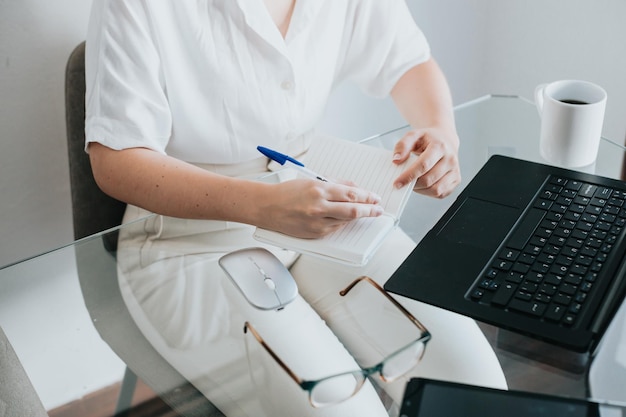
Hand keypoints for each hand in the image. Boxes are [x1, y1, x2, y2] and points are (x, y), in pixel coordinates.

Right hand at [259, 179, 383, 237]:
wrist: (267, 207)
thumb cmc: (287, 192)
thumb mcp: (313, 180)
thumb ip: (335, 184)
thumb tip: (355, 189)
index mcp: (319, 190)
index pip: (351, 194)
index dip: (367, 197)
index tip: (375, 198)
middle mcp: (319, 208)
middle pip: (353, 211)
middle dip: (369, 210)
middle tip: (378, 210)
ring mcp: (316, 223)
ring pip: (345, 222)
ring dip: (356, 217)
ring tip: (363, 212)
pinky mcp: (314, 234)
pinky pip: (334, 229)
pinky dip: (341, 223)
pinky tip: (343, 218)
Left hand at [392, 126, 460, 197]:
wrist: (445, 139)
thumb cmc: (428, 139)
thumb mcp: (413, 135)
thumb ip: (402, 145)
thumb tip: (396, 160)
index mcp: (440, 147)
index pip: (423, 165)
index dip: (408, 176)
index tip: (397, 183)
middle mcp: (450, 159)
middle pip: (428, 180)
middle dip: (412, 184)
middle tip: (403, 182)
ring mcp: (455, 171)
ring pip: (435, 190)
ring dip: (420, 190)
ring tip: (413, 182)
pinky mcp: (456, 180)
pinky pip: (440, 193)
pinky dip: (428, 192)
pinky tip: (423, 184)